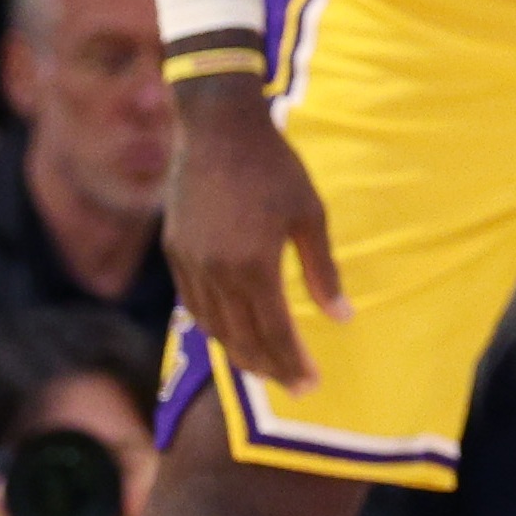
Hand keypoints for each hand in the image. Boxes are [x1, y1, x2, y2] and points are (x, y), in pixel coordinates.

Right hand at [164, 73, 349, 391]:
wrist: (217, 129)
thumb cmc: (274, 167)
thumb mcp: (310, 214)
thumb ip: (323, 270)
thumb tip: (341, 316)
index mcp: (253, 266)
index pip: (274, 331)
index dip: (292, 362)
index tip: (311, 383)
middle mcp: (216, 274)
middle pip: (241, 338)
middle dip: (269, 367)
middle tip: (293, 386)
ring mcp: (189, 265)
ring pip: (214, 327)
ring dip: (240, 352)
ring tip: (266, 366)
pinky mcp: (175, 253)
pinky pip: (194, 306)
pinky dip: (215, 327)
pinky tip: (232, 332)